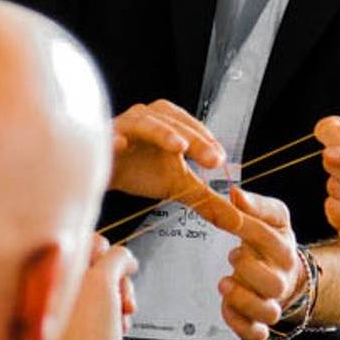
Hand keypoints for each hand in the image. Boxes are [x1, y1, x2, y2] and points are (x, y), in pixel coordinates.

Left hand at [52, 236, 137, 339]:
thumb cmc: (89, 333)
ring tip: (121, 311)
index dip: (102, 249)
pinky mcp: (86, 328)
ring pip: (108, 289)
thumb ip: (117, 256)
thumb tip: (125, 257)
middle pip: (99, 267)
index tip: (112, 257)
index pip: (79, 246)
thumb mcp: (104, 279)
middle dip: (117, 278)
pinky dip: (118, 314)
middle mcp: (59, 293)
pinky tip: (118, 325)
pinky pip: (108, 309)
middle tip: (118, 289)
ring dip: (121, 297)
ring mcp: (72, 312)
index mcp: (54, 277)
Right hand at [109, 101, 241, 234]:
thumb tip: (238, 222)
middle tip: (212, 159)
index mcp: (171, 123)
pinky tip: (120, 145)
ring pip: (146, 124)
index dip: (208, 144)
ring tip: (179, 146)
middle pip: (176, 124)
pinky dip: (115, 139)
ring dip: (163, 133)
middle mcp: (149, 117)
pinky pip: (108, 137)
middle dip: (195, 140)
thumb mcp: (179, 185)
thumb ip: (207, 201)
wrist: (103, 173)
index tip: (219, 161)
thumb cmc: (142, 170)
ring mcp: (125, 124)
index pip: (195, 129)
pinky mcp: (102, 138)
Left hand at [218, 187, 304, 339]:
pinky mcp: (258, 321)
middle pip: (273, 283)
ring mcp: (271, 302)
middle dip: (249, 270)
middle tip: (233, 257)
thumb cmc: (274, 244)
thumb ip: (255, 205)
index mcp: (284, 250)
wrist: (286, 274)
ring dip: (243, 299)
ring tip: (225, 282)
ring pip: (267, 312)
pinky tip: (227, 307)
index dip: (244, 226)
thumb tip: (235, 193)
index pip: (267, 237)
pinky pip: (255, 333)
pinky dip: (240, 324)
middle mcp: (281, 279)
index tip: (227, 217)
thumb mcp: (272, 218)